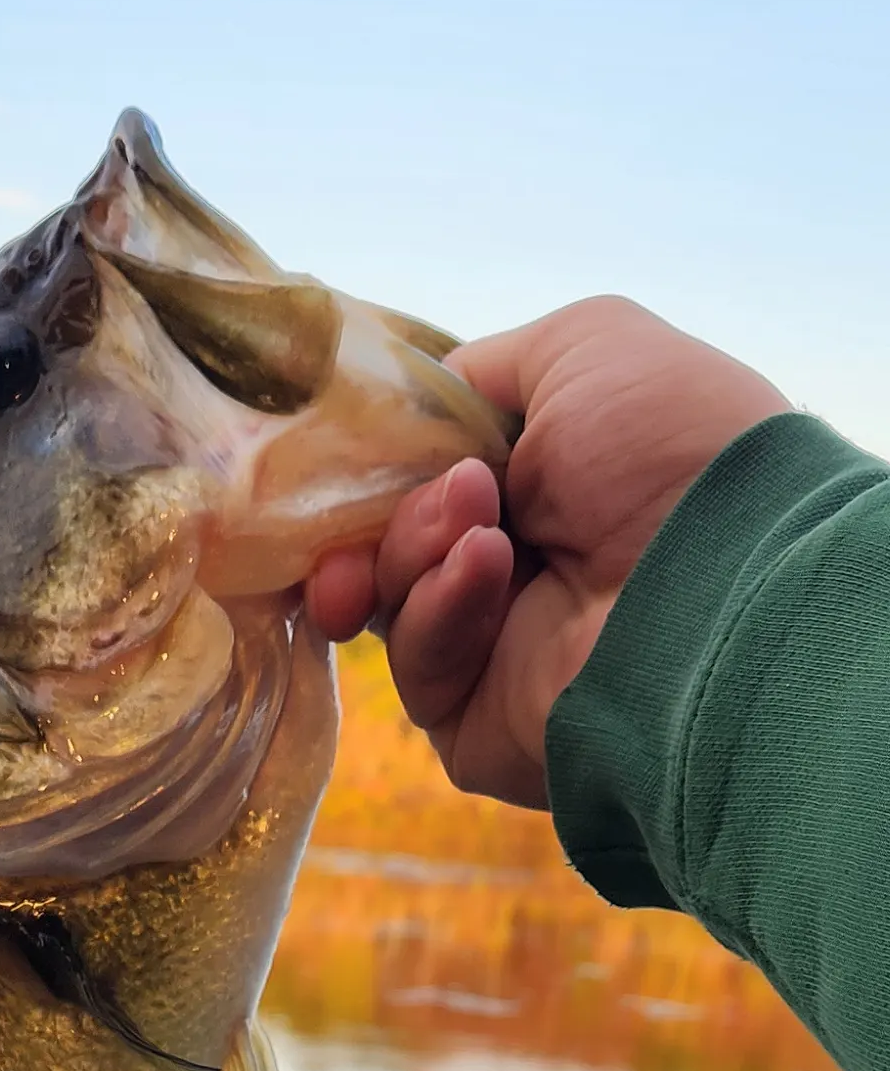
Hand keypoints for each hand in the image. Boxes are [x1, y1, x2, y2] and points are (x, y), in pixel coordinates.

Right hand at [306, 296, 790, 807]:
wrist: (722, 582)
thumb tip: (414, 406)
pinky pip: (416, 666)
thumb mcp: (584, 348)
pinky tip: (487, 571)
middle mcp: (513, 569)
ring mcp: (491, 650)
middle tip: (440, 497)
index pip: (415, 477)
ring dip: (416, 549)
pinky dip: (440, 609)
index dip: (375, 464)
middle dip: (382, 512)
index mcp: (539, 489)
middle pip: (382, 538)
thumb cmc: (667, 454)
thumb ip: (483, 367)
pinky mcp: (473, 721)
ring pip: (388, 598)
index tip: (347, 453)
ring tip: (480, 531)